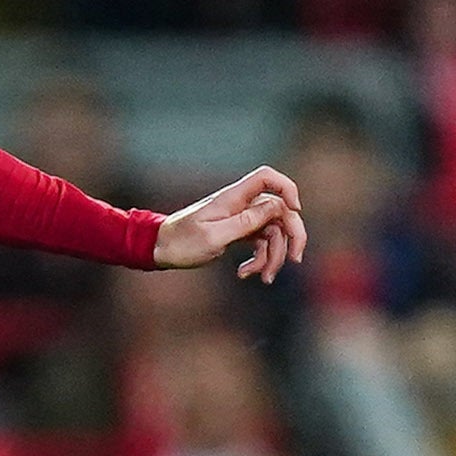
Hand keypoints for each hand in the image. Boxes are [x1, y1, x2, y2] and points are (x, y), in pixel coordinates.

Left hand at [152, 165, 307, 282]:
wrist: (159, 250)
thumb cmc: (182, 242)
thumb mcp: (215, 236)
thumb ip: (247, 221)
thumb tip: (277, 207)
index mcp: (233, 198)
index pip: (267, 177)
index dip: (287, 189)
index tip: (295, 210)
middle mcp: (241, 205)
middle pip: (281, 211)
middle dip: (292, 236)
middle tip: (295, 260)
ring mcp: (241, 219)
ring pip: (273, 232)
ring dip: (273, 257)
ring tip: (262, 278)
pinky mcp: (239, 233)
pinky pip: (261, 244)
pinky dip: (259, 260)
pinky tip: (245, 274)